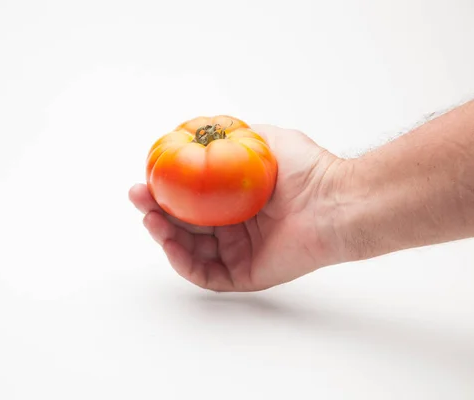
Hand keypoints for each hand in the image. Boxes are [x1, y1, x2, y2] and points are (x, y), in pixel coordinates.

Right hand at [129, 125, 343, 291]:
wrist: (334, 200)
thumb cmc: (306, 169)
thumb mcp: (262, 139)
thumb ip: (231, 137)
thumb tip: (204, 131)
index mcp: (235, 202)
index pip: (191, 200)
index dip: (166, 191)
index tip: (147, 178)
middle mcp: (234, 228)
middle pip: (184, 226)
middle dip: (156, 212)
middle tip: (138, 196)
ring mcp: (238, 253)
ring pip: (190, 250)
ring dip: (163, 235)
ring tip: (149, 217)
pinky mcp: (245, 274)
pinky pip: (206, 274)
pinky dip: (183, 261)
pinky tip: (170, 242)